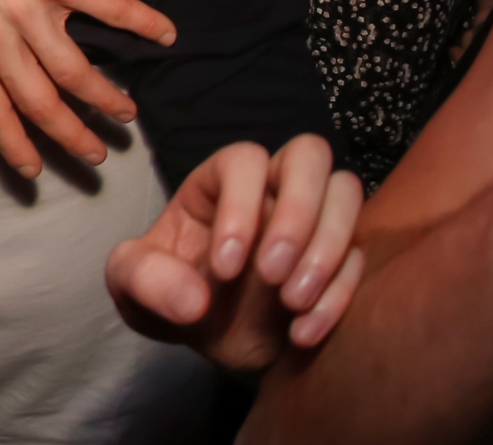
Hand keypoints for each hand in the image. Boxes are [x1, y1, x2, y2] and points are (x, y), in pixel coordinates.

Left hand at [0, 0, 176, 176]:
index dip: (15, 143)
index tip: (36, 171)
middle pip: (39, 101)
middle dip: (71, 135)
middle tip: (97, 154)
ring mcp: (29, 5)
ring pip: (76, 73)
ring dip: (106, 100)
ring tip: (127, 114)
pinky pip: (111, 13)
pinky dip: (142, 26)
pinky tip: (165, 36)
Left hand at [105, 135, 364, 369]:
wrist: (206, 338)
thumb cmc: (168, 293)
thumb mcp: (131, 285)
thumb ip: (146, 281)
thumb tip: (194, 300)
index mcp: (219, 180)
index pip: (244, 160)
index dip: (241, 206)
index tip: (224, 267)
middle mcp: (272, 188)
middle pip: (310, 154)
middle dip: (298, 212)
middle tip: (271, 273)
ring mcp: (313, 221)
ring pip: (347, 194)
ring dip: (327, 250)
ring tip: (290, 301)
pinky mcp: (340, 261)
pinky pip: (361, 259)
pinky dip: (338, 297)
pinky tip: (301, 332)